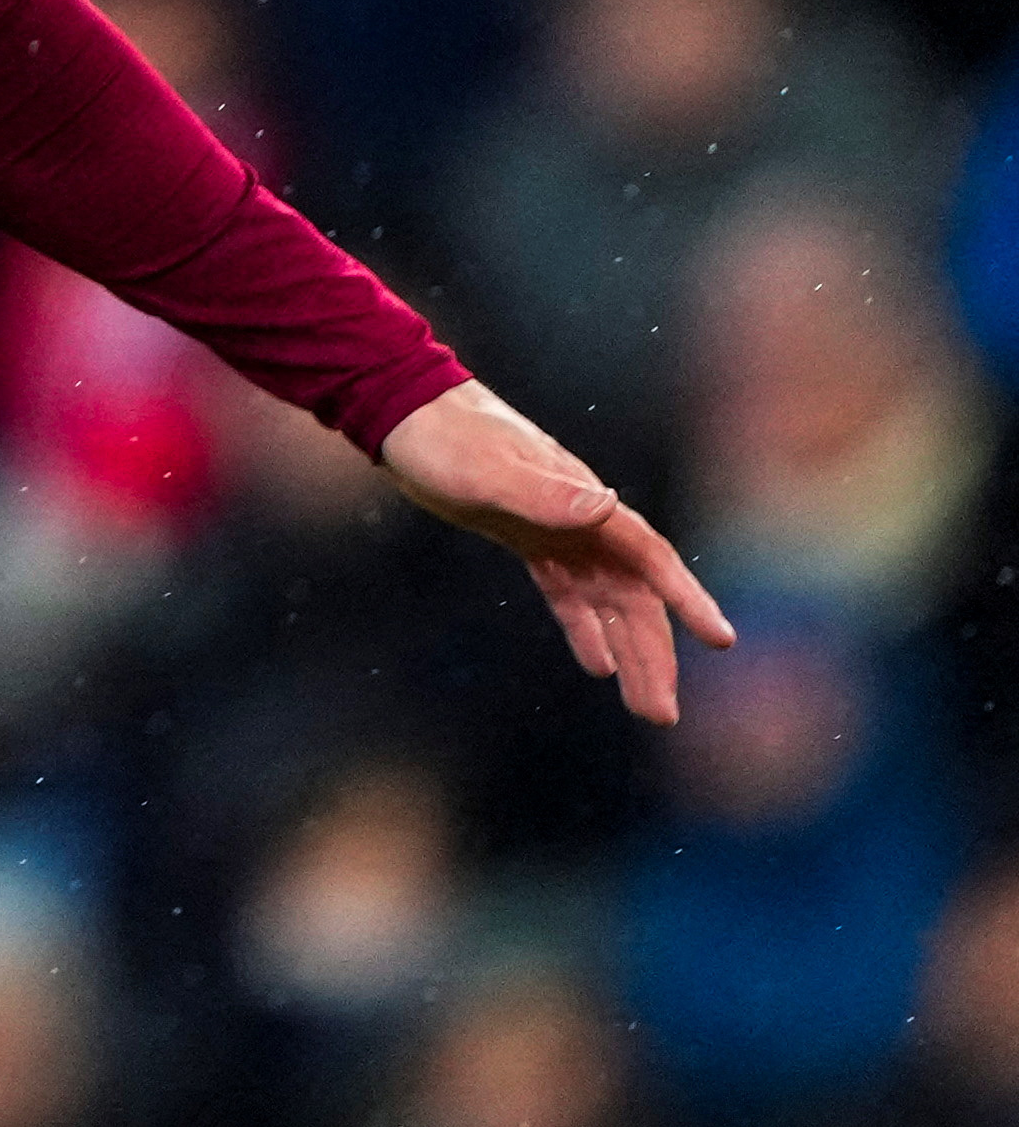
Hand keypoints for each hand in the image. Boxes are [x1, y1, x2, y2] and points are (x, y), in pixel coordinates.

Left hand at [381, 378, 735, 725]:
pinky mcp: (528, 540)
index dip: (686, 599)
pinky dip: (585, 629)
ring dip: (629, 653)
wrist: (406, 412)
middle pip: (633, 597)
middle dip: (654, 654)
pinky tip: (599, 667)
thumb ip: (546, 493)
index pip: (650, 559)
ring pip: (607, 603)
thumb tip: (608, 505)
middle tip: (663, 714)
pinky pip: (568, 594)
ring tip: (646, 708)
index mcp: (587, 504)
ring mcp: (558, 532)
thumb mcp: (490, 468)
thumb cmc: (447, 436)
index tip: (720, 639)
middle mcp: (584, 521)